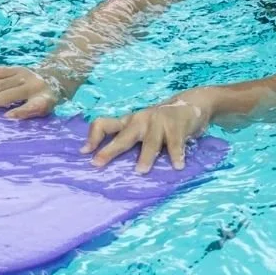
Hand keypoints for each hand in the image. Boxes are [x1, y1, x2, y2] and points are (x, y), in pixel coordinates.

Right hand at [0, 65, 62, 119]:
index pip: (31, 106)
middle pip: (6, 95)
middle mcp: (32, 83)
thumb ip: (30, 112)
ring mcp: (22, 73)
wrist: (55, 78)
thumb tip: (8, 117)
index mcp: (43, 98)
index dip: (19, 112)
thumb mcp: (45, 110)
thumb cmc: (46, 100)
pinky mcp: (16, 67)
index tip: (6, 117)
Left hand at [81, 88, 216, 173]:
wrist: (191, 104)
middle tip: (98, 163)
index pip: (104, 124)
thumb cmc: (161, 123)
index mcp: (129, 122)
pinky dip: (176, 155)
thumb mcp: (141, 127)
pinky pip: (176, 143)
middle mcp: (141, 120)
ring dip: (146, 155)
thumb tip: (104, 161)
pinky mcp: (177, 126)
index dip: (93, 137)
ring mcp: (159, 122)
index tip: (84, 153)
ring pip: (150, 141)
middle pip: (123, 136)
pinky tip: (177, 165)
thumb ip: (127, 140)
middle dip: (110, 150)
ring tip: (140, 170)